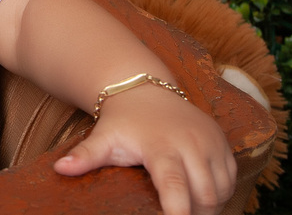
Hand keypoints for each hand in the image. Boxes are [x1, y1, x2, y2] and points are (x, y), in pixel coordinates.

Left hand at [54, 82, 236, 214]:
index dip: (178, 213)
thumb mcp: (103, 137)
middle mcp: (190, 143)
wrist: (143, 88)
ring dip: (210, 206)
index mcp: (161, 147)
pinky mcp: (222, 141)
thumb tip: (60, 169)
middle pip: (205, 195)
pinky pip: (232, 177)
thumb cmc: (123, 121)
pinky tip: (203, 197)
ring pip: (222, 189)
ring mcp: (210, 142)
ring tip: (190, 210)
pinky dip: (222, 192)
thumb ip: (85, 156)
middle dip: (196, 214)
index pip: (175, 188)